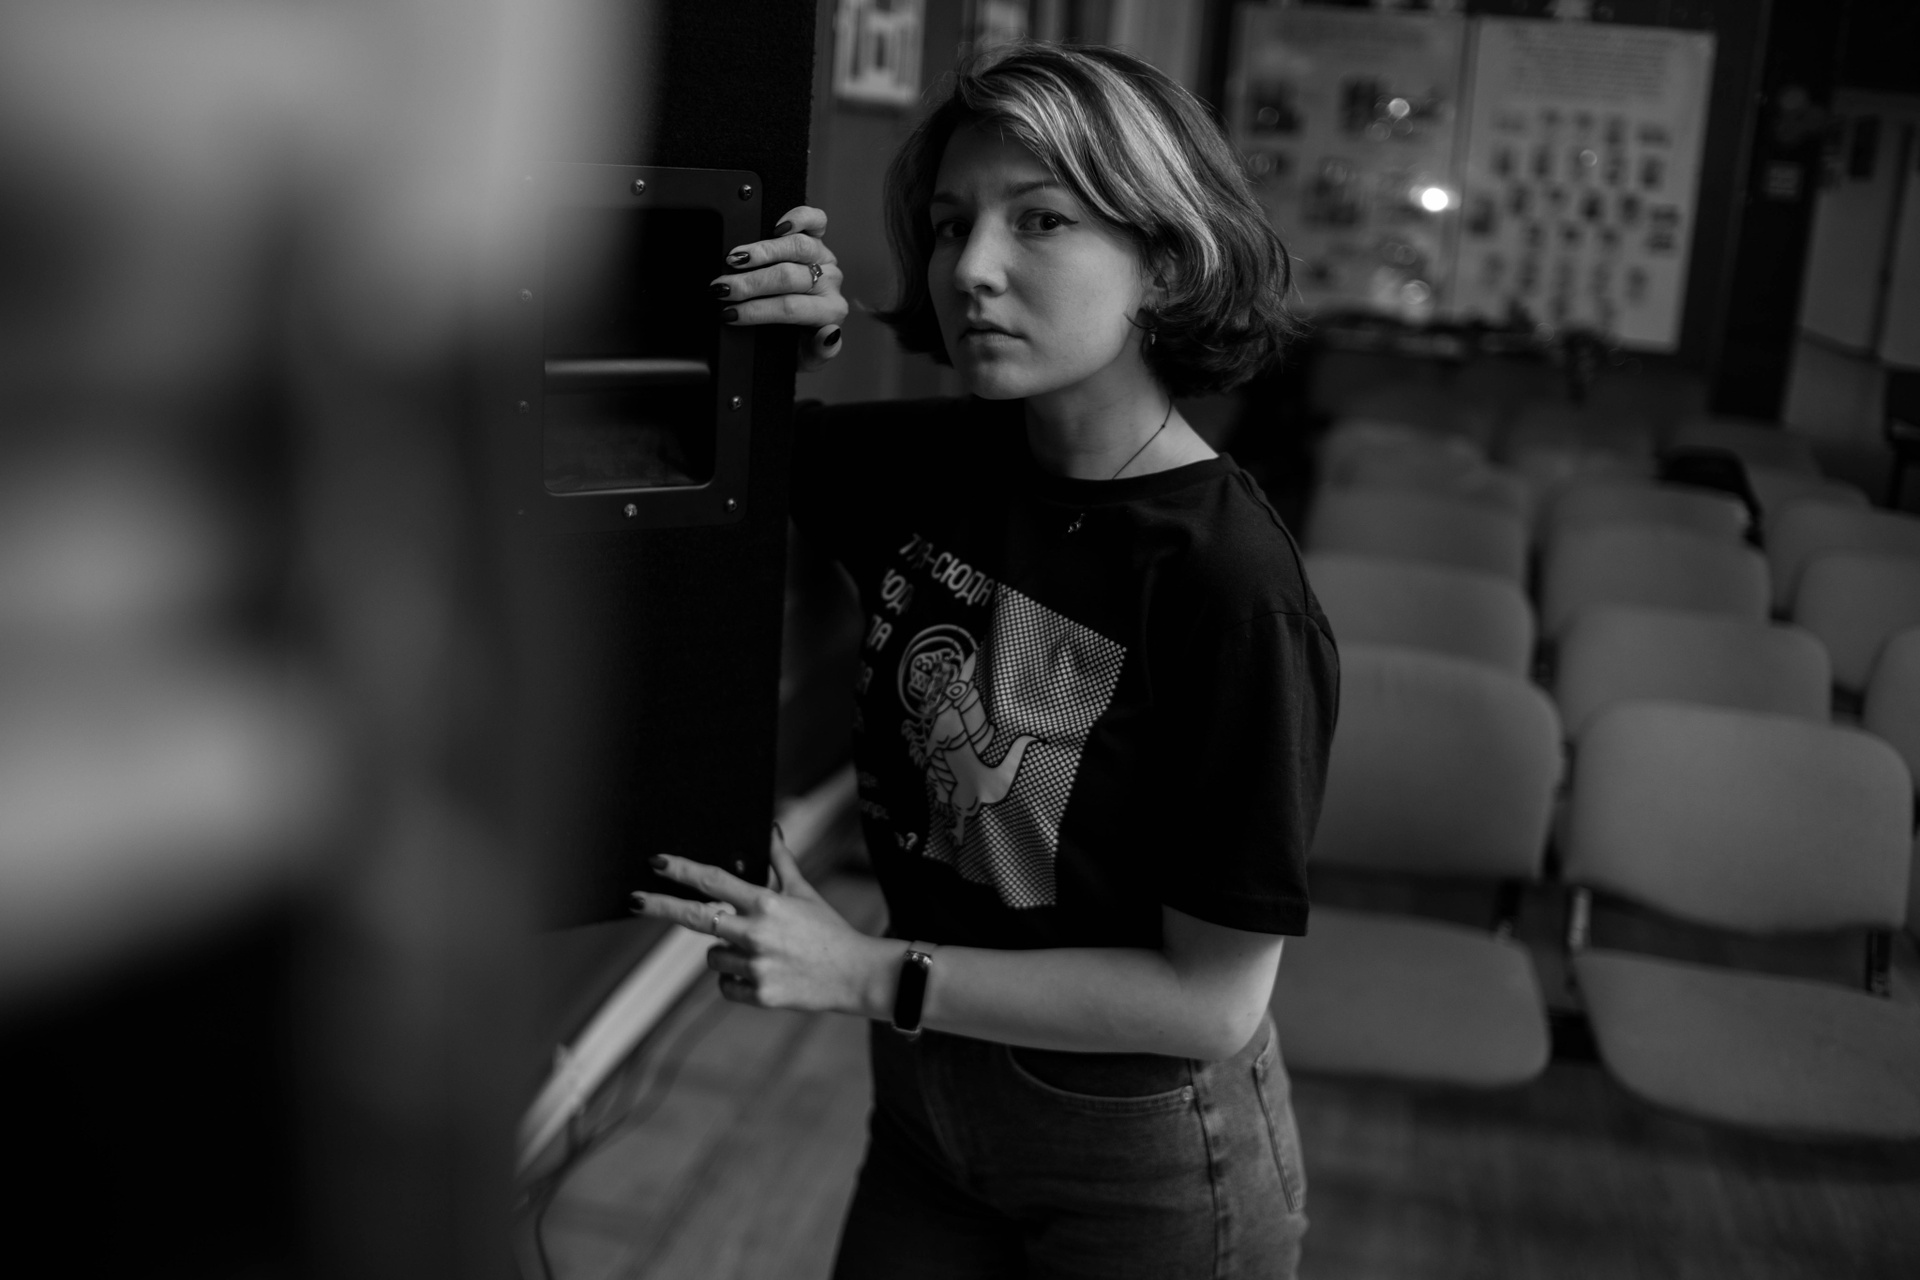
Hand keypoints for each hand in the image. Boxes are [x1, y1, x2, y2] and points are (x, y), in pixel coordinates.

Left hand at [631, 829, 892, 1014]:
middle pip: (695, 918)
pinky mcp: (758, 993)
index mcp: (767, 903)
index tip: (658, 863)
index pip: (714, 881)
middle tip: (635, 900)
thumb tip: (771, 829)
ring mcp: (755, 966)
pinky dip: (736, 979)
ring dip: (725, 951)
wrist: (855, 974)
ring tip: (759, 952)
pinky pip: (724, 984)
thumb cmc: (829, 931)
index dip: (682, 871)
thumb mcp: (805, 892)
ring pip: (712, 956)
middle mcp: (756, 933)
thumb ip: (781, 862)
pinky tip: (761, 973)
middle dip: (660, 906)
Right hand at [712, 205, 847, 371]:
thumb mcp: (806, 359)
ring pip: (797, 246)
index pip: (790, 307)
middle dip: (750, 283)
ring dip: (761, 251)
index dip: (756, 309)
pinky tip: (777, 225)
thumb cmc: (798, 344)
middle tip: (722, 288)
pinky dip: (798, 218)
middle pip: (788, 276)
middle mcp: (829, 282)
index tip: (728, 313)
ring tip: (733, 258)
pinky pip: (816, 221)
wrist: (800, 331)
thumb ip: (820, 352)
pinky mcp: (817, 238)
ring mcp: (823, 257)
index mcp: (829, 311)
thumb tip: (829, 334)